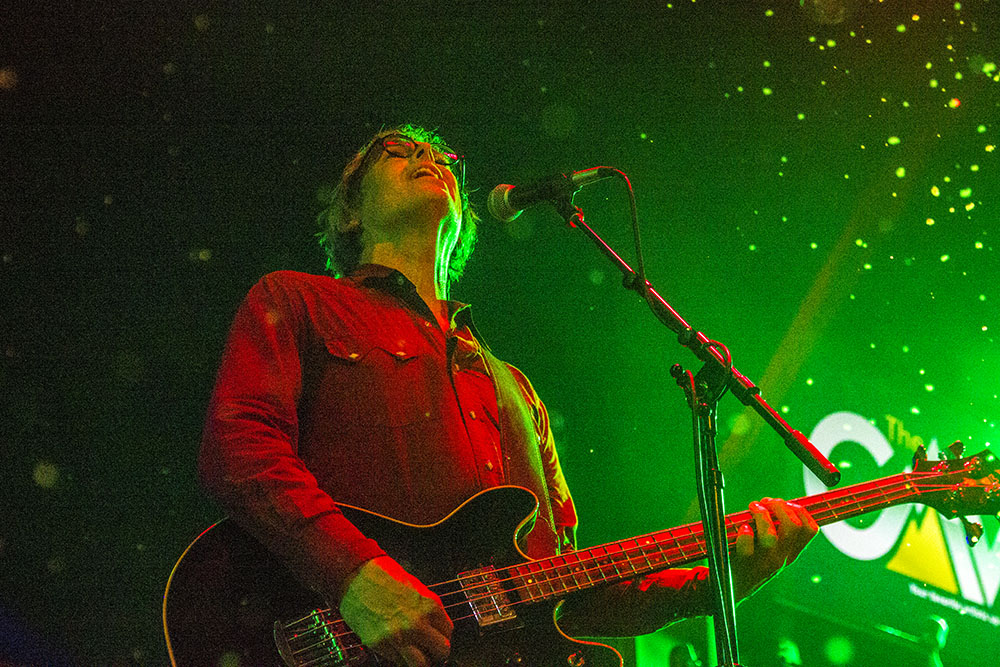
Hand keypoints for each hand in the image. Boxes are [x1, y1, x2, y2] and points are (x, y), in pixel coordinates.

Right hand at [338, 556, 452, 665]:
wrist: (357, 575)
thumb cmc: (384, 577)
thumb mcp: (416, 587)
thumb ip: (427, 608)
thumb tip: (435, 625)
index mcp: (429, 606)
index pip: (448, 632)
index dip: (442, 636)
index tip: (437, 637)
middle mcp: (417, 623)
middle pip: (441, 650)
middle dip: (436, 651)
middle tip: (430, 650)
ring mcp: (398, 635)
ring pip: (421, 663)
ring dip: (420, 660)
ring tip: (415, 654)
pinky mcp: (379, 643)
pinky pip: (398, 661)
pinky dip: (400, 658)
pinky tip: (396, 647)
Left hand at [732, 498, 817, 598]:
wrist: (731, 589)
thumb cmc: (750, 562)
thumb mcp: (772, 551)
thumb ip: (777, 531)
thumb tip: (777, 504)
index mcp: (790, 554)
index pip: (810, 530)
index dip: (800, 510)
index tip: (786, 503)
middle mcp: (781, 559)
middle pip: (794, 527)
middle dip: (781, 506)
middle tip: (766, 502)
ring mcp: (763, 562)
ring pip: (771, 536)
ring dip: (762, 514)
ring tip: (753, 507)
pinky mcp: (744, 564)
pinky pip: (747, 546)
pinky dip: (745, 533)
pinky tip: (743, 527)